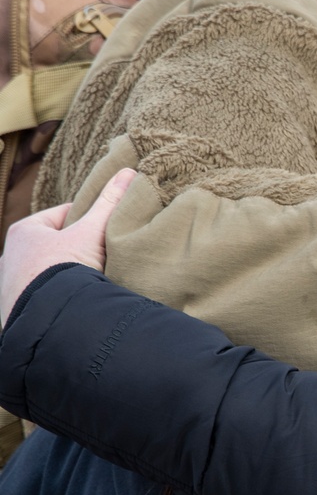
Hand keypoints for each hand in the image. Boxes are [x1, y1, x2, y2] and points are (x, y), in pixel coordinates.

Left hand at [0, 168, 137, 325]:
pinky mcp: (17, 308)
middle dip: (78, 249)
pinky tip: (79, 299)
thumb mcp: (92, 233)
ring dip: (68, 274)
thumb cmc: (65, 270)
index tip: (107, 229)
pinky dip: (61, 294)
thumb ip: (109, 204)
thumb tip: (127, 172)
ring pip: (50, 271)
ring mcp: (12, 284)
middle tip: (104, 255)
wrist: (50, 322)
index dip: (89, 220)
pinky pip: (45, 294)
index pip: (63, 215)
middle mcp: (12, 256)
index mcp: (25, 231)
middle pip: (56, 244)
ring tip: (93, 280)